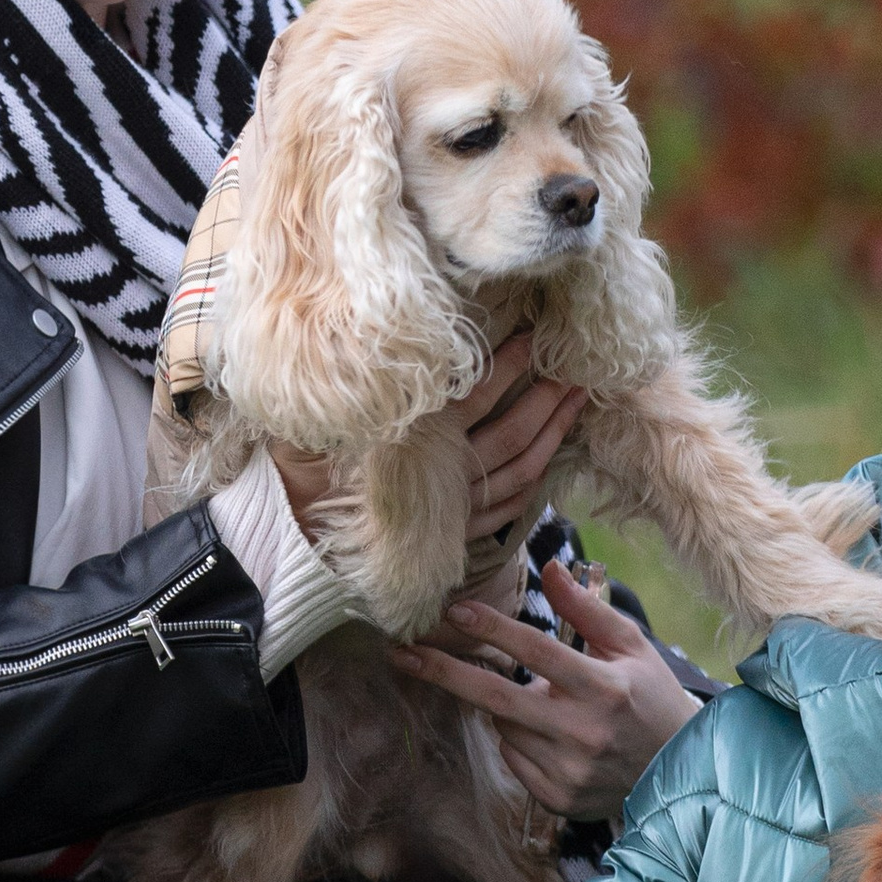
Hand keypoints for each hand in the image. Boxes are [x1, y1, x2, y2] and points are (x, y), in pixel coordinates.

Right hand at [268, 327, 582, 548]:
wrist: (304, 546)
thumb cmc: (310, 477)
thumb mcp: (321, 427)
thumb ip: (350, 392)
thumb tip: (357, 341)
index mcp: (418, 440)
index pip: (474, 395)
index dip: (506, 365)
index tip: (531, 335)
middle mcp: (446, 471)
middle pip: (511, 430)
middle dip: (546, 396)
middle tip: (573, 365)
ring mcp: (459, 504)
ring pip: (521, 466)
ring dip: (554, 431)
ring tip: (577, 397)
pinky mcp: (461, 528)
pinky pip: (512, 503)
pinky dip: (536, 477)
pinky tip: (552, 451)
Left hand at [390, 557, 701, 821]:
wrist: (679, 771)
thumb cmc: (650, 697)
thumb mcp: (630, 647)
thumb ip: (586, 609)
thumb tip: (549, 567)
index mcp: (605, 688)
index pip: (538, 651)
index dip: (494, 628)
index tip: (454, 609)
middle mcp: (584, 732)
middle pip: (497, 699)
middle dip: (445, 673)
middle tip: (402, 653)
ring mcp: (568, 770)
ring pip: (504, 727)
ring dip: (504, 707)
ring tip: (546, 702)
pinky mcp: (557, 797)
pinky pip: (512, 758)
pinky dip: (517, 739)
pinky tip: (550, 734)